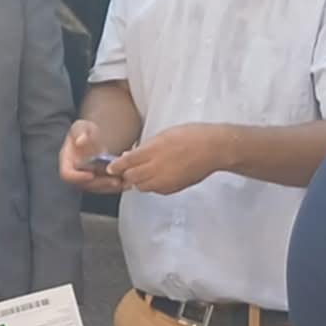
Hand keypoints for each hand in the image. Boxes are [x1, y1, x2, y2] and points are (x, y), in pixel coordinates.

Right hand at [58, 119, 128, 193]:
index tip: (90, 175)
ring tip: (126, 182)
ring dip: (113, 187)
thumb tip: (81, 141)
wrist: (91, 137)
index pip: (67, 174)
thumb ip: (80, 132)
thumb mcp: (81, 127)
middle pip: (85, 185)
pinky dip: (118, 186)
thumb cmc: (83, 131)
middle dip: (101, 184)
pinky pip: (107, 187)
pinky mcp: (98, 181)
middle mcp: (76, 174)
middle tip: (115, 181)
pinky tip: (128, 181)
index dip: (78, 177)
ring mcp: (87, 179)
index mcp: (67, 161)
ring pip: (98, 188)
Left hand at [112, 124, 230, 195]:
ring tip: (142, 173)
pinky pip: (156, 190)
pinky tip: (156, 177)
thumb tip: (130, 155)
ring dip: (138, 181)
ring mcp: (166, 180)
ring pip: (142, 187)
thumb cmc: (192, 136)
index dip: (116, 166)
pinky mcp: (174, 188)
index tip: (111, 167)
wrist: (214, 149)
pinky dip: (152, 186)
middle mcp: (157, 168)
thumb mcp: (164, 135)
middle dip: (126, 175)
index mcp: (153, 151)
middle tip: (125, 170)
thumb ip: (145, 147)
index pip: (127, 162)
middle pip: (131, 178)